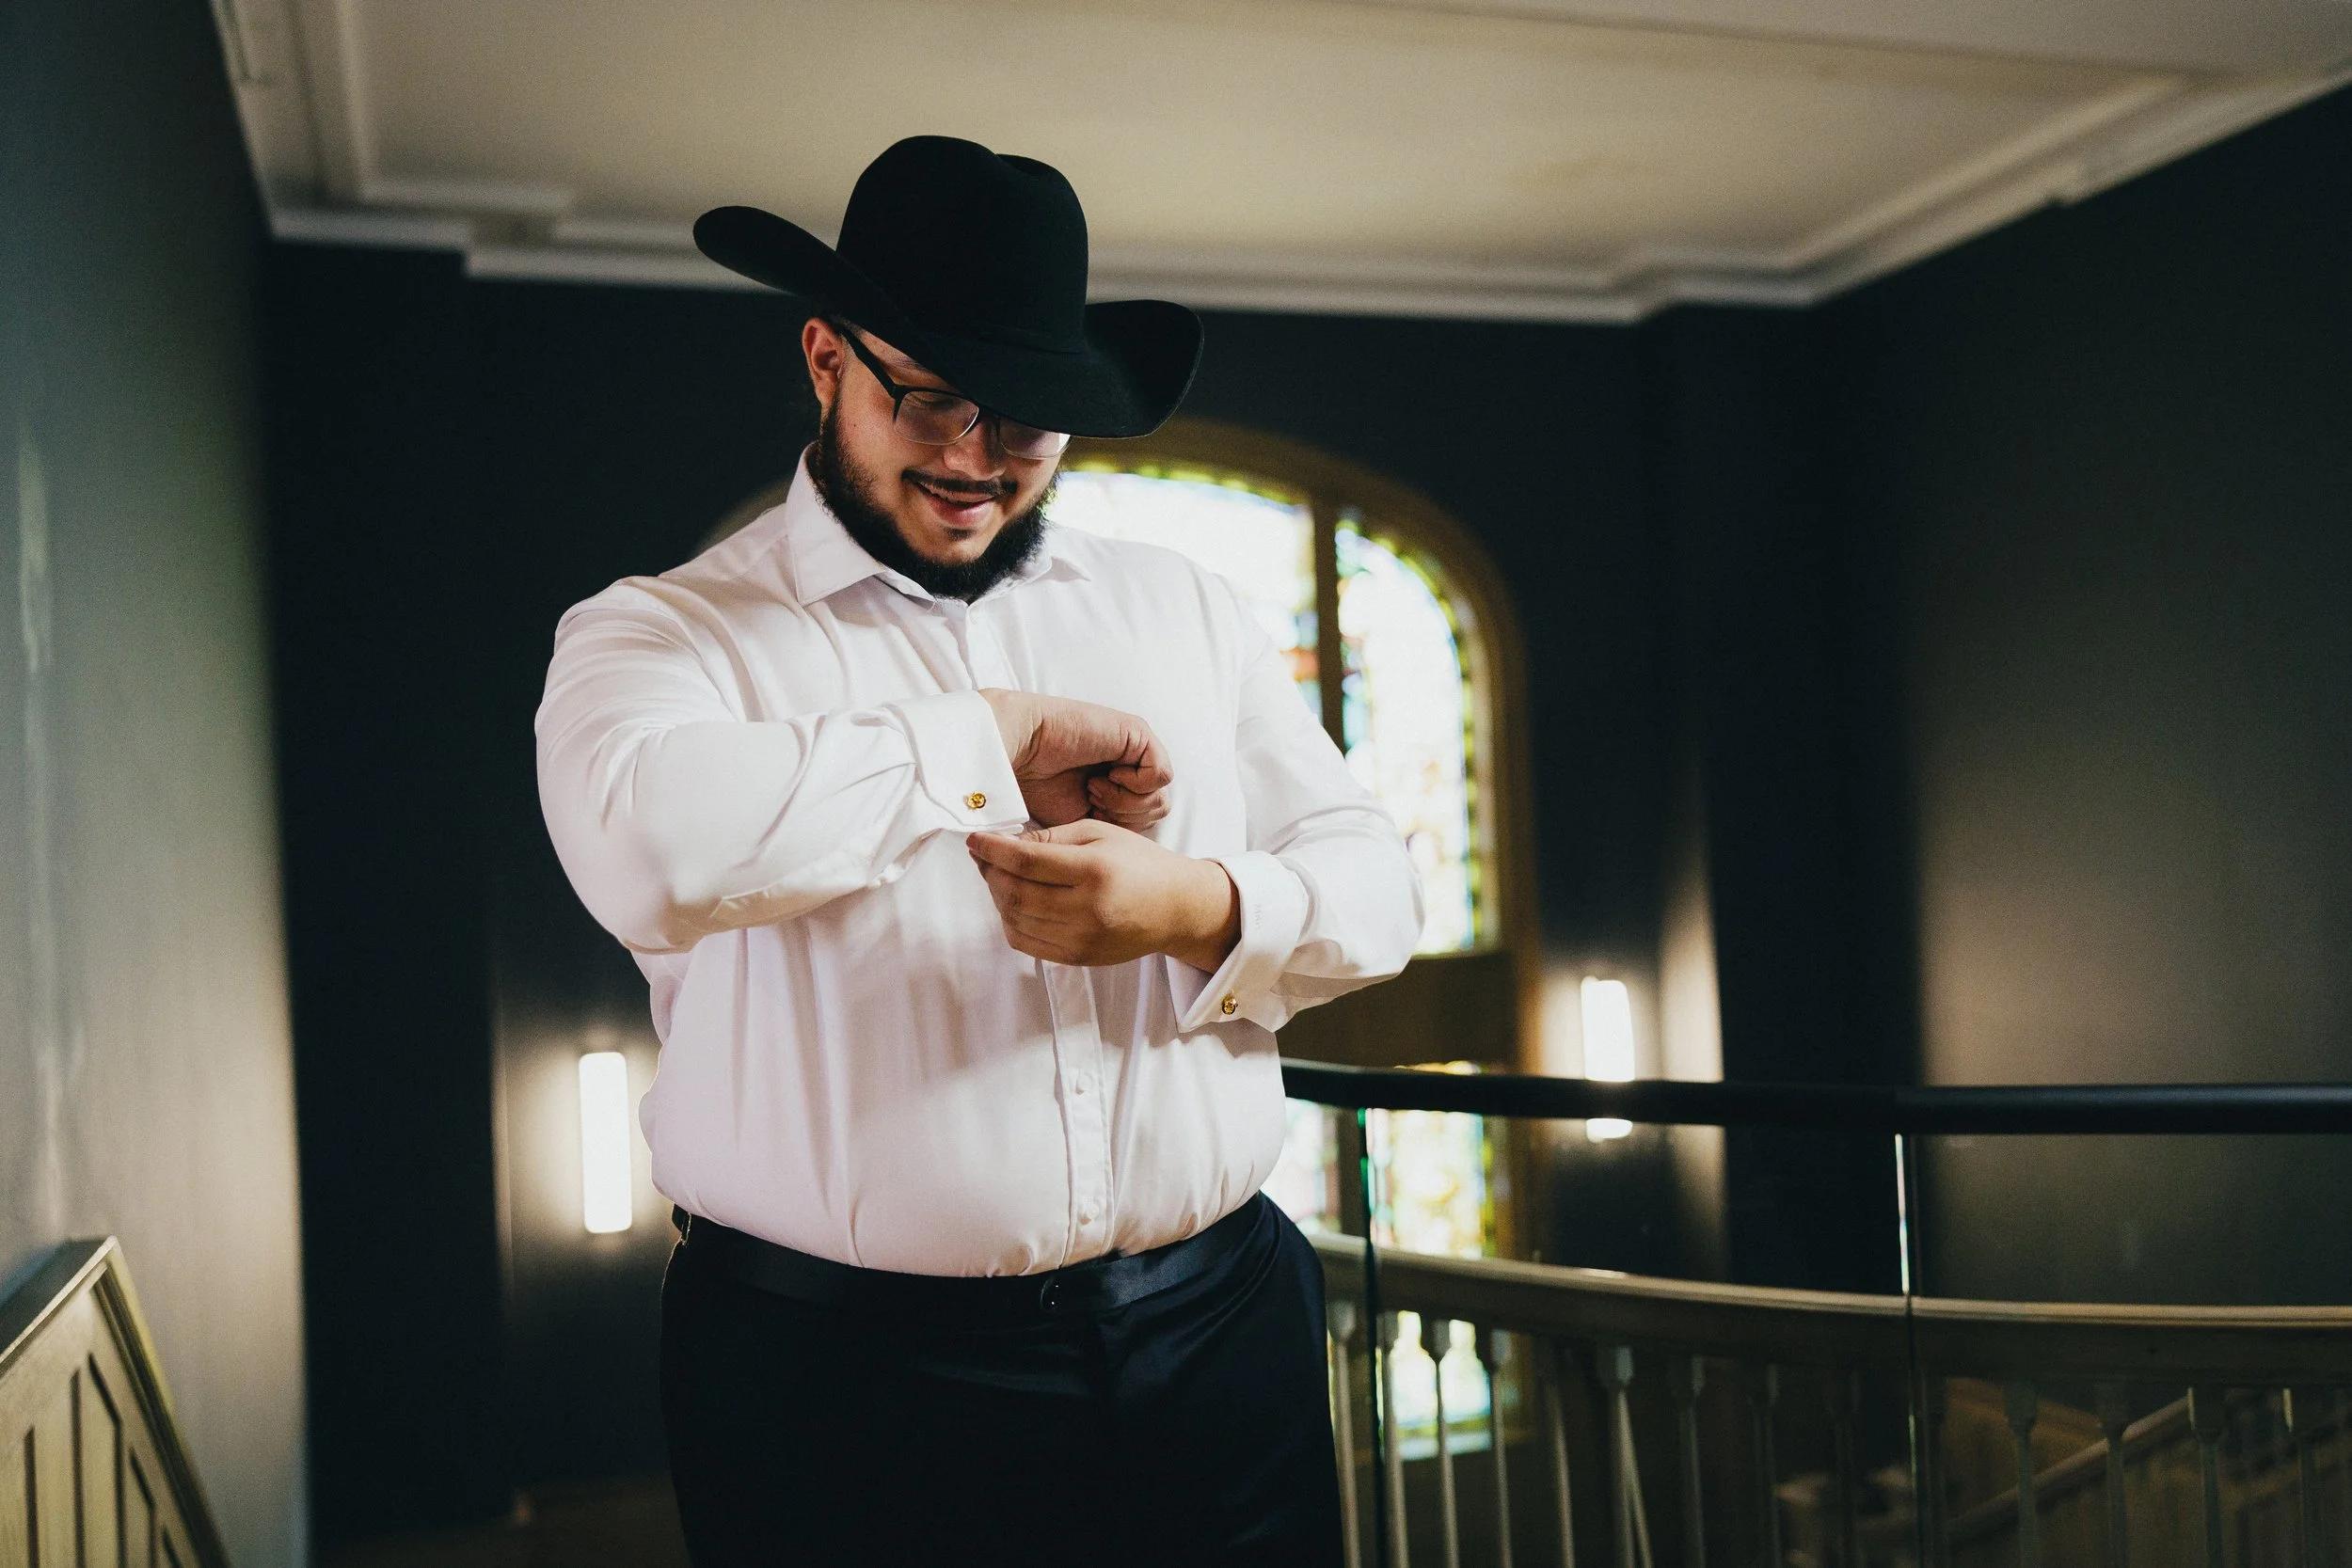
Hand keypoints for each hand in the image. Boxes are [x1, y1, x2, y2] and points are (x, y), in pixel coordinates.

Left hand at [967, 819, 1238, 968]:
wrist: (1175, 908)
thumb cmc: (1140, 863)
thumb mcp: (1100, 833)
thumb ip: (1052, 837)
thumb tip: (1006, 844)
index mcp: (1094, 870)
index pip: (1026, 861)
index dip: (992, 850)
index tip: (975, 840)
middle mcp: (1087, 909)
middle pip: (1014, 893)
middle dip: (990, 872)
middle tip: (985, 856)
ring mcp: (1081, 938)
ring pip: (1015, 919)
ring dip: (997, 896)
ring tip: (999, 877)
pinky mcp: (1078, 957)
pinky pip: (1026, 942)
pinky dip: (1010, 921)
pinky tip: (1015, 903)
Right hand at [979, 689, 1172, 828]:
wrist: (1017, 749)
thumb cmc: (1034, 786)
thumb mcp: (1074, 823)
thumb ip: (1102, 832)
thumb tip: (1125, 858)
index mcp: (1115, 787)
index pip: (1141, 822)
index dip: (1117, 830)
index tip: (1088, 819)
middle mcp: (1128, 768)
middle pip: (1156, 812)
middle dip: (1123, 818)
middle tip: (1091, 803)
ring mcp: (1135, 751)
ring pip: (1160, 798)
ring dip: (1125, 803)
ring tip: (1094, 789)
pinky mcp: (1139, 735)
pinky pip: (1160, 775)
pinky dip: (1132, 784)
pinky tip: (1105, 776)